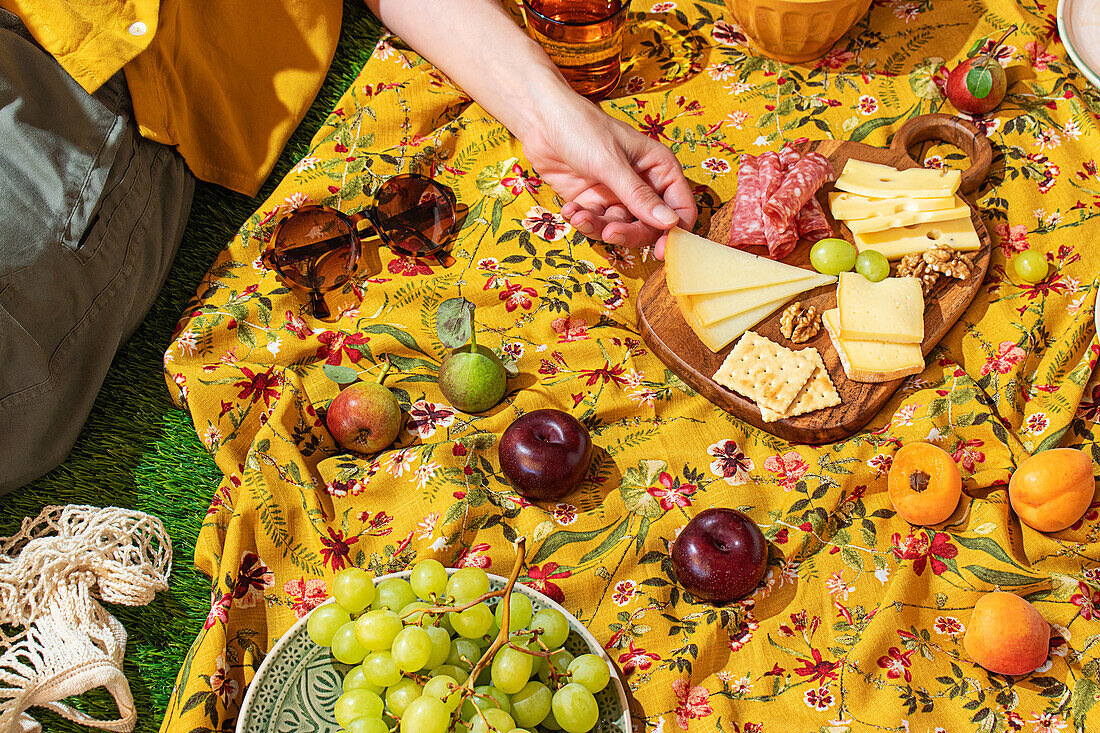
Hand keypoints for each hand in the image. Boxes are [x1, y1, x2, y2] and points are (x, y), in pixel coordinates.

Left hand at [518, 93, 695, 258]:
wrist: (542, 120)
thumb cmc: (582, 128)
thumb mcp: (611, 162)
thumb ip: (639, 196)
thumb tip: (670, 223)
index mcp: (659, 168)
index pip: (680, 208)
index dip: (675, 232)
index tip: (662, 252)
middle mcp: (643, 184)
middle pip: (649, 225)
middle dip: (629, 232)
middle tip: (610, 233)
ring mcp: (617, 195)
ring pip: (620, 227)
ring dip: (599, 227)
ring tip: (580, 216)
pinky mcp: (594, 201)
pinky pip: (596, 223)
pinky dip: (583, 220)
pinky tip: (570, 208)